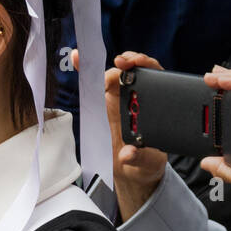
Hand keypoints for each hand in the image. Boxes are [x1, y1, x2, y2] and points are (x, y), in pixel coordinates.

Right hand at [75, 48, 167, 221]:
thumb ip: (139, 157)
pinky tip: (77, 59)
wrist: (131, 172)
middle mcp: (134, 99)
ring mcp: (116, 101)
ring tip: (93, 62)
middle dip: (126, 62)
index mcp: (151, 105)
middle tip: (121, 64)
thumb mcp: (147, 162)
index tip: (139, 64)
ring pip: (111, 76)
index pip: (153, 76)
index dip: (147, 65)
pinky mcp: (101, 106)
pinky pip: (92, 88)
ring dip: (102, 66)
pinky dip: (84, 72)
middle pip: (131, 71)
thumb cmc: (145, 162)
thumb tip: (128, 154)